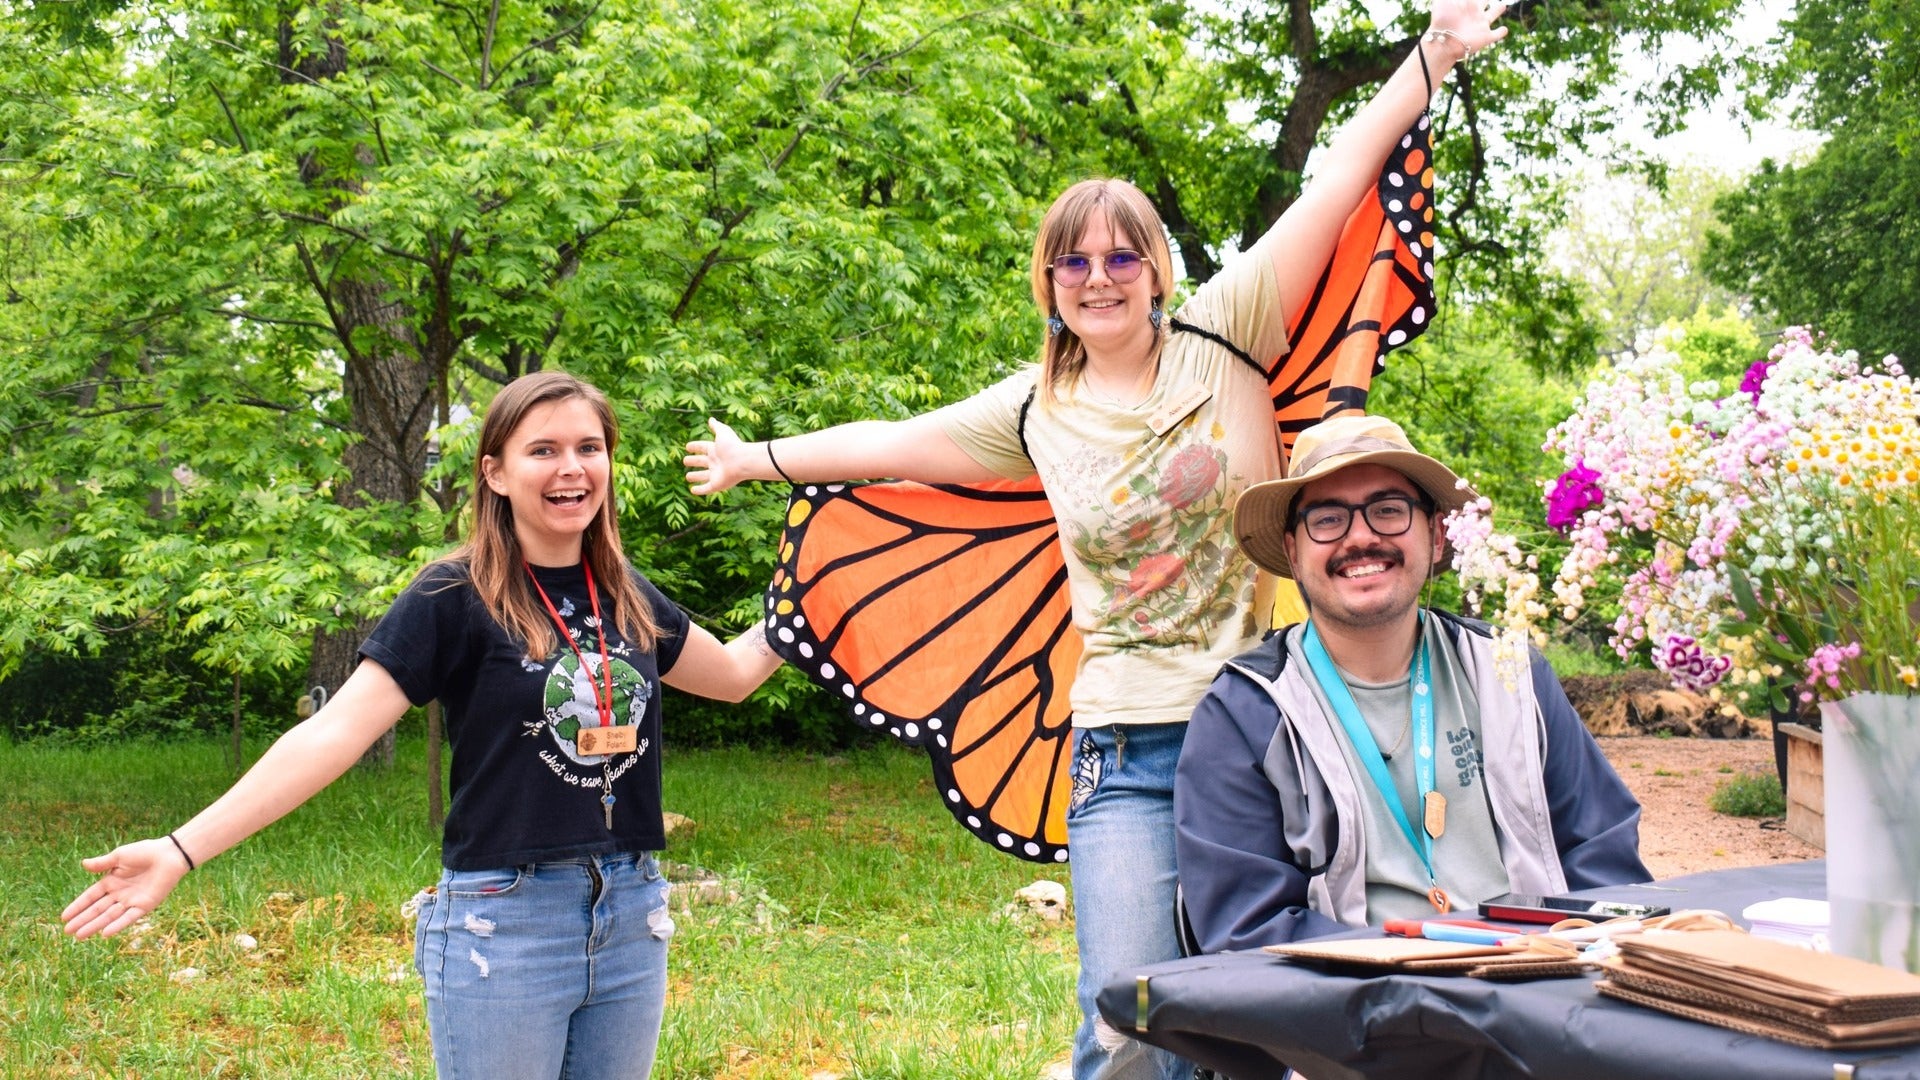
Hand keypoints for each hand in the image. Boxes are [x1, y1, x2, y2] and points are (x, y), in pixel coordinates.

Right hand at [62, 838, 190, 939]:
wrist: (170, 855)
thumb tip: (83, 863)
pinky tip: (105, 934)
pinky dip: (117, 925)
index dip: (77, 906)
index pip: (90, 897)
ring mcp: (131, 901)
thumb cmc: (145, 852)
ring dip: (95, 925)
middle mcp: (119, 894)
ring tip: (79, 936)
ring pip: (109, 916)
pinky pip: (129, 917)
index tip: (64, 917)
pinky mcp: (145, 905)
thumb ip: (102, 863)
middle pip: (97, 909)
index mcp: (111, 881)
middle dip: (82, 920)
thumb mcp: (120, 856)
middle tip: (67, 932)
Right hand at [684, 417, 751, 495]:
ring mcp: (716, 474)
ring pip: (703, 476)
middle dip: (694, 461)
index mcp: (716, 450)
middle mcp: (715, 462)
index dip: (695, 446)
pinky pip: (706, 489)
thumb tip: (711, 419)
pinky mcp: (716, 485)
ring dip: (695, 477)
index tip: (687, 446)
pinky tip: (692, 490)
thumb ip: (716, 427)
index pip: (703, 447)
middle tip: (685, 461)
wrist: (743, 462)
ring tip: (688, 477)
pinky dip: (699, 490)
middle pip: (702, 462)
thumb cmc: (733, 446)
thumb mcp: (723, 432)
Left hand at [1426, 0, 1509, 58]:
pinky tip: (1504, 30)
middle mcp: (1475, 13)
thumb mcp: (1441, 2)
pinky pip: (1497, 34)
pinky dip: (1501, 32)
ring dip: (1498, 9)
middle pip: (1484, 2)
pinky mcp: (1486, 37)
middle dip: (1486, 0)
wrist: (1444, 42)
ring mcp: (1481, 25)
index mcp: (1467, 4)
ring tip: (1502, 5)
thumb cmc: (1441, 21)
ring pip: (1493, 14)